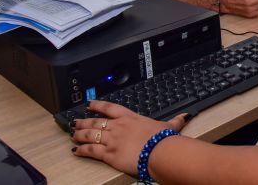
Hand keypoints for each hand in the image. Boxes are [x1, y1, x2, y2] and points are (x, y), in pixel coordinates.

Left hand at [72, 100, 189, 175]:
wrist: (159, 151)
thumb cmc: (163, 140)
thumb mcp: (168, 127)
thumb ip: (174, 121)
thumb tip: (184, 117)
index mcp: (130, 118)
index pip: (110, 108)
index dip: (98, 106)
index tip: (89, 104)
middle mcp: (118, 126)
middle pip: (95, 122)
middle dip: (84, 121)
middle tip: (75, 122)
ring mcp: (112, 140)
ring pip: (90, 135)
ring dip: (80, 135)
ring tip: (73, 135)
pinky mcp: (109, 154)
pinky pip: (91, 150)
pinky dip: (82, 150)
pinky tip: (76, 150)